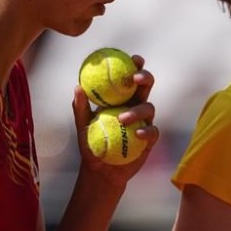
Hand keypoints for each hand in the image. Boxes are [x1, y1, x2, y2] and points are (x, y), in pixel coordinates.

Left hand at [74, 54, 158, 185]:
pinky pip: (152, 131)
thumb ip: (80, 108)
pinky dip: (146, 131)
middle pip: (146, 87)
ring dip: (138, 110)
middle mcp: (135, 107)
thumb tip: (77, 87)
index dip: (134, 66)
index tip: (133, 58)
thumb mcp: (82, 126)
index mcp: (121, 99)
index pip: (129, 78)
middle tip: (135, 78)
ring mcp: (144, 122)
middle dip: (145, 78)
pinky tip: (137, 134)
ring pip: (149, 108)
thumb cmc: (91, 145)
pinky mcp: (149, 139)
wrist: (100, 171)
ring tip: (123, 118)